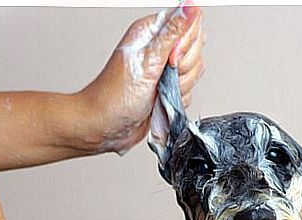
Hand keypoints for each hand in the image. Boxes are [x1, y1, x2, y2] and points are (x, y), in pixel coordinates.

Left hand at [80, 4, 204, 154]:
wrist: (106, 126)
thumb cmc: (115, 96)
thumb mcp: (148, 61)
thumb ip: (173, 33)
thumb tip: (191, 6)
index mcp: (152, 32)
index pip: (189, 23)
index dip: (186, 43)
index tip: (171, 58)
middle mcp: (159, 49)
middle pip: (195, 50)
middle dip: (183, 68)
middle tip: (162, 76)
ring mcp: (164, 70)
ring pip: (194, 72)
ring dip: (180, 86)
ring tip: (158, 91)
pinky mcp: (168, 88)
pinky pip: (189, 91)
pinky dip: (177, 100)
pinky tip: (160, 101)